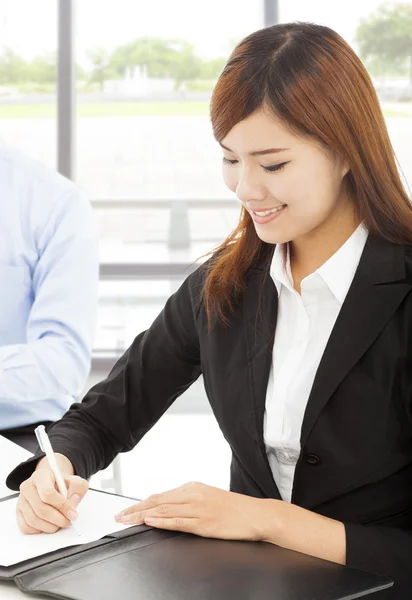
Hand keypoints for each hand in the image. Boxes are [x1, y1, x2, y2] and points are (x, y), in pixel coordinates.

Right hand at [16, 454, 88, 533]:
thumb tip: (72, 504)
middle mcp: (27, 487)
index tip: (72, 513)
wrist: (52, 484)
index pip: (48, 493)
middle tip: (68, 521)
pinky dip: (39, 530)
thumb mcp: (75, 481)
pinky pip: (26, 527)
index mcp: (41, 476)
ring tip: (60, 523)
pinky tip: (49, 524)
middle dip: (58, 519)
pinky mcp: (18, 512)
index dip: (61, 506)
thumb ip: (78, 488)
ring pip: (33, 520)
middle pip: (41, 509)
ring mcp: (21, 500)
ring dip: (50, 526)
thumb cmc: (62, 484)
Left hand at [114, 481, 273, 541]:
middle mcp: (193, 494)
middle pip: (157, 500)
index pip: (160, 496)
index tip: (126, 511)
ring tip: (126, 520)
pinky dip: (162, 520)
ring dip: (142, 515)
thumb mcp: (208, 498)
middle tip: (118, 516)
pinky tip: (150, 521)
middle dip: (135, 509)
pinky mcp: (204, 522)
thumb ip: (189, 502)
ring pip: (164, 509)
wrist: (256, 515)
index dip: (140, 503)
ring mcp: (198, 508)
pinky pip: (179, 521)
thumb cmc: (234, 509)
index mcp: (192, 487)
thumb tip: (169, 509)